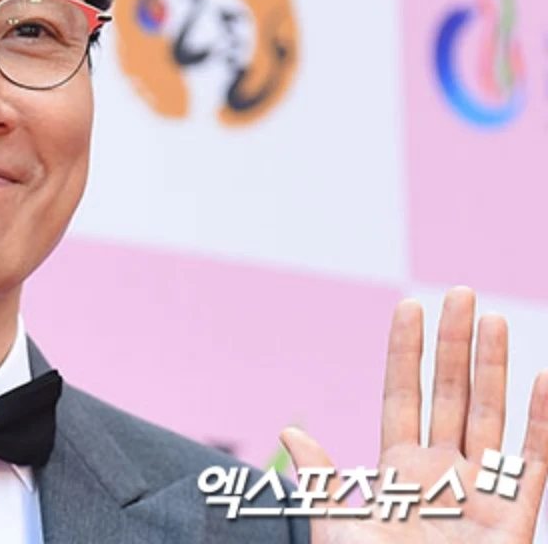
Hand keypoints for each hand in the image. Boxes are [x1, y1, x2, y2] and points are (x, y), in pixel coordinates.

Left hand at [280, 287, 547, 542]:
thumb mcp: (337, 529)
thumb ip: (323, 479)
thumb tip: (290, 430)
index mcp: (399, 470)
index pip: (404, 394)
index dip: (407, 352)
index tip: (409, 305)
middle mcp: (443, 473)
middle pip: (452, 393)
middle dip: (455, 344)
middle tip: (460, 292)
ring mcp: (482, 492)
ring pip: (491, 415)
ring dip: (493, 367)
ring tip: (491, 318)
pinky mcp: (516, 519)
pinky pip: (534, 461)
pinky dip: (541, 421)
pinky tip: (542, 378)